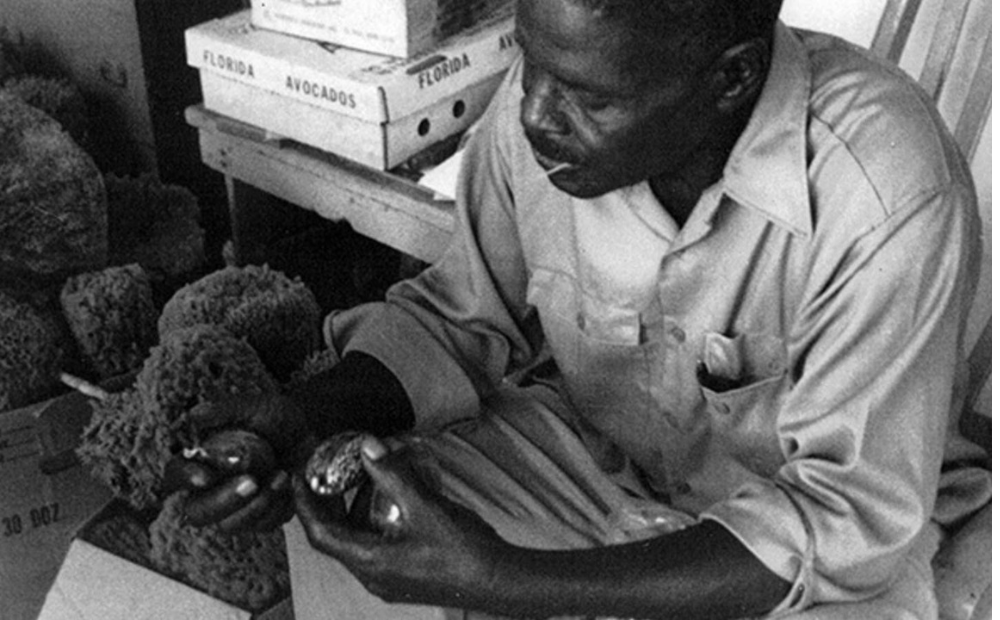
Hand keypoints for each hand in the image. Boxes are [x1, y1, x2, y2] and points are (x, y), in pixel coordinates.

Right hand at [162, 394, 314, 531]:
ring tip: (280, 476)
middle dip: (223, 501)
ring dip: (256, 505)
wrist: (312, 436)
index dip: (185, 479)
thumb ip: (225, 409)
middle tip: (251, 482)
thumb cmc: (278, 420)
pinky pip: (261, 527)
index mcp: (201, 460)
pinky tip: (290, 484)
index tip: (204, 477)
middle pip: (197, 512)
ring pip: (229, 526)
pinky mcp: (261, 517)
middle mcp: (212, 489)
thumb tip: (195, 415)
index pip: (175, 475)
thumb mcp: (256, 406)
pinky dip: (277, 508)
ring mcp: (236, 507)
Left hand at [293, 437, 508, 607]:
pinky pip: (377, 547)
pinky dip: (374, 522)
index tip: (298, 479)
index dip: (304, 504)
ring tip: (359, 481)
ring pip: (357, 542)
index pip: (320, 534)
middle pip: (335, 538)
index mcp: (369, 562)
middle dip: (327, 505)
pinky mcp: (405, 578)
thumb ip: (393, 474)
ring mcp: (389, 580)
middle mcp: (373, 576)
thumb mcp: (425, 505)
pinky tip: (392, 502)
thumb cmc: (462, 549)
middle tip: (324, 475)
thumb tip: (368, 446)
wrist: (498, 581)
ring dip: (353, 512)